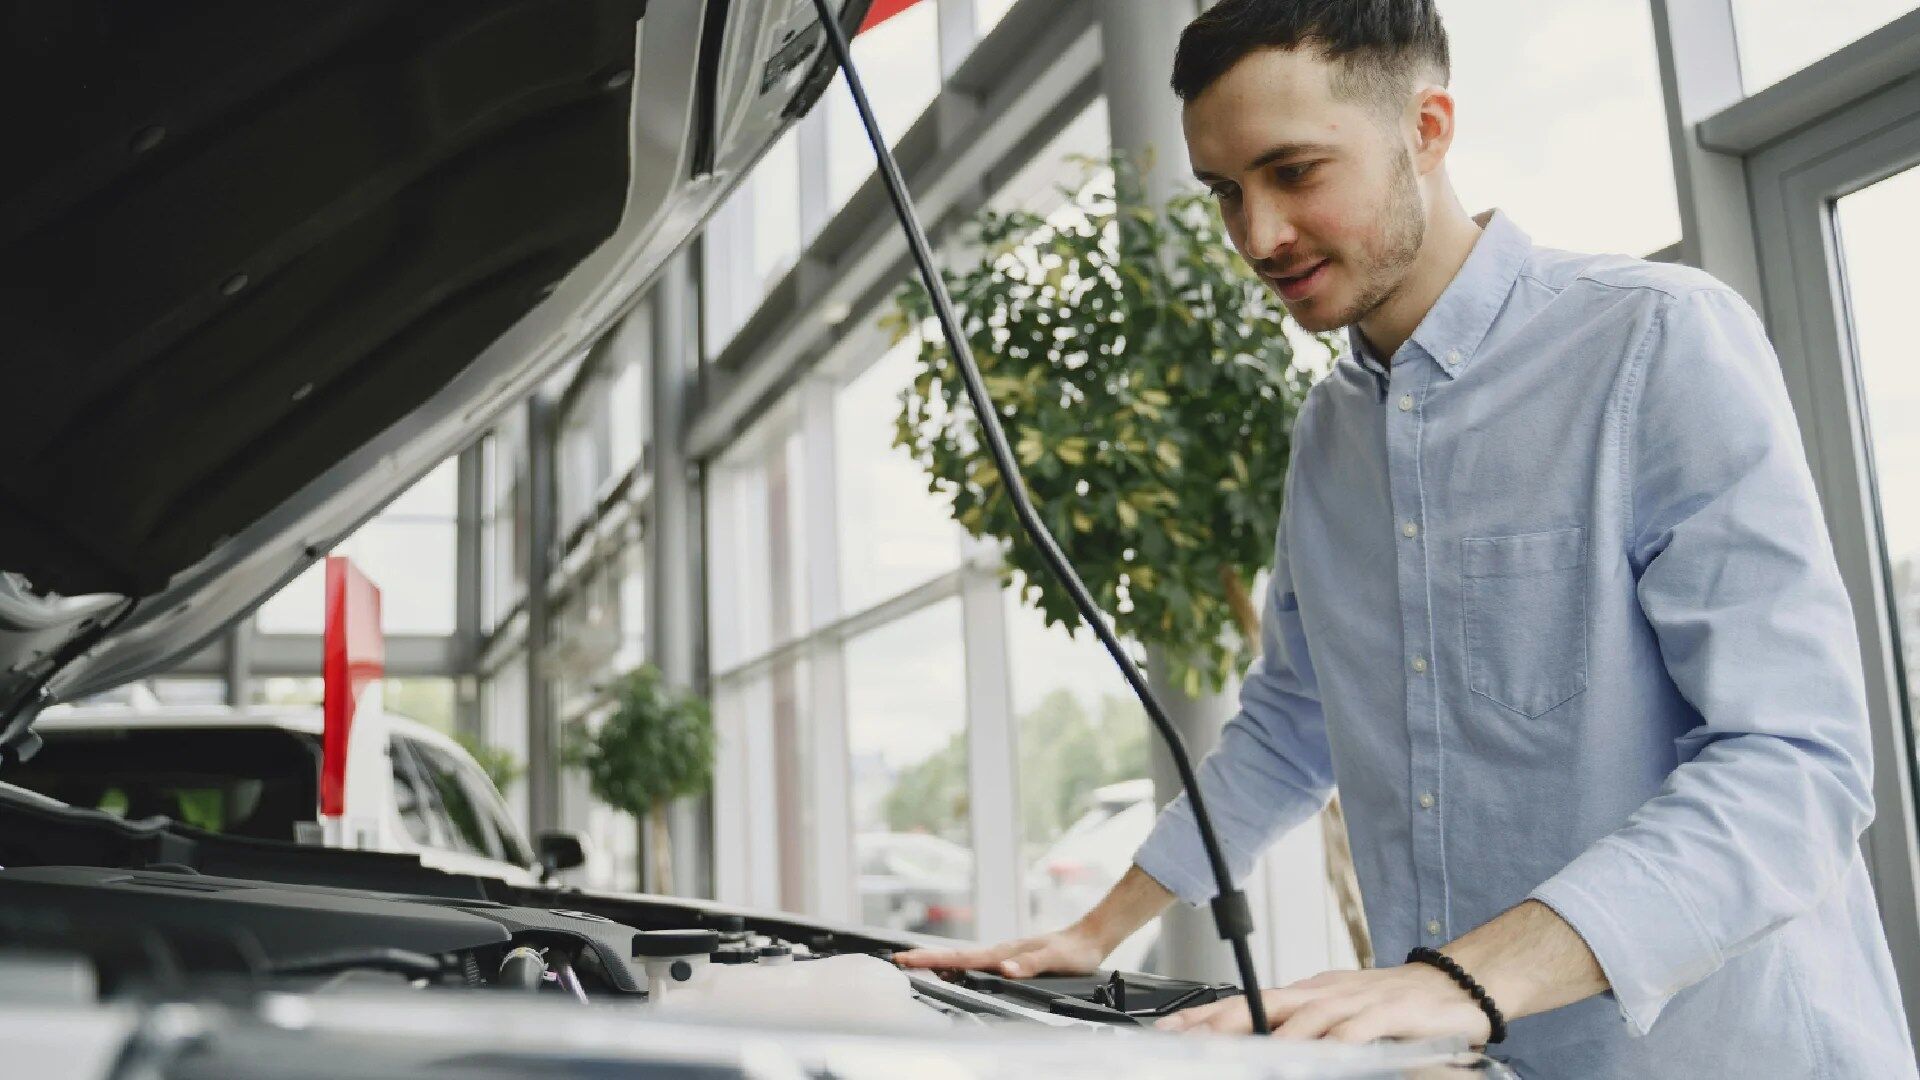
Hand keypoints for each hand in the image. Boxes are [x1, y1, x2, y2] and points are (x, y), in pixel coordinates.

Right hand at [892, 922, 1108, 978]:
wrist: (1087, 938)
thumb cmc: (1074, 952)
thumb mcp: (1056, 960)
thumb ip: (1031, 964)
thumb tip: (1004, 970)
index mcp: (1004, 953)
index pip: (962, 958)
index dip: (934, 959)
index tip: (908, 958)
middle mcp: (1000, 952)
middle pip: (956, 956)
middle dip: (926, 959)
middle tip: (899, 960)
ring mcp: (1003, 955)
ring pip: (964, 959)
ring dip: (939, 962)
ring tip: (915, 966)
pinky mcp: (1010, 959)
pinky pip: (976, 963)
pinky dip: (957, 966)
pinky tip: (953, 972)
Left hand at [1154, 963, 1491, 1045]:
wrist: (1454, 984)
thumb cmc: (1393, 1003)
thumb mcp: (1338, 1014)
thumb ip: (1301, 1029)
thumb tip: (1260, 1049)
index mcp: (1307, 994)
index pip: (1245, 1001)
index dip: (1205, 1015)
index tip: (1169, 1029)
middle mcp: (1323, 993)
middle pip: (1262, 1004)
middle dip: (1220, 1023)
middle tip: (1185, 1039)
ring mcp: (1354, 1002)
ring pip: (1302, 1017)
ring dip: (1268, 1035)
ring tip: (1238, 1052)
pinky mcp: (1388, 1014)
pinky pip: (1356, 1030)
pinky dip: (1334, 1043)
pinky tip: (1317, 1055)